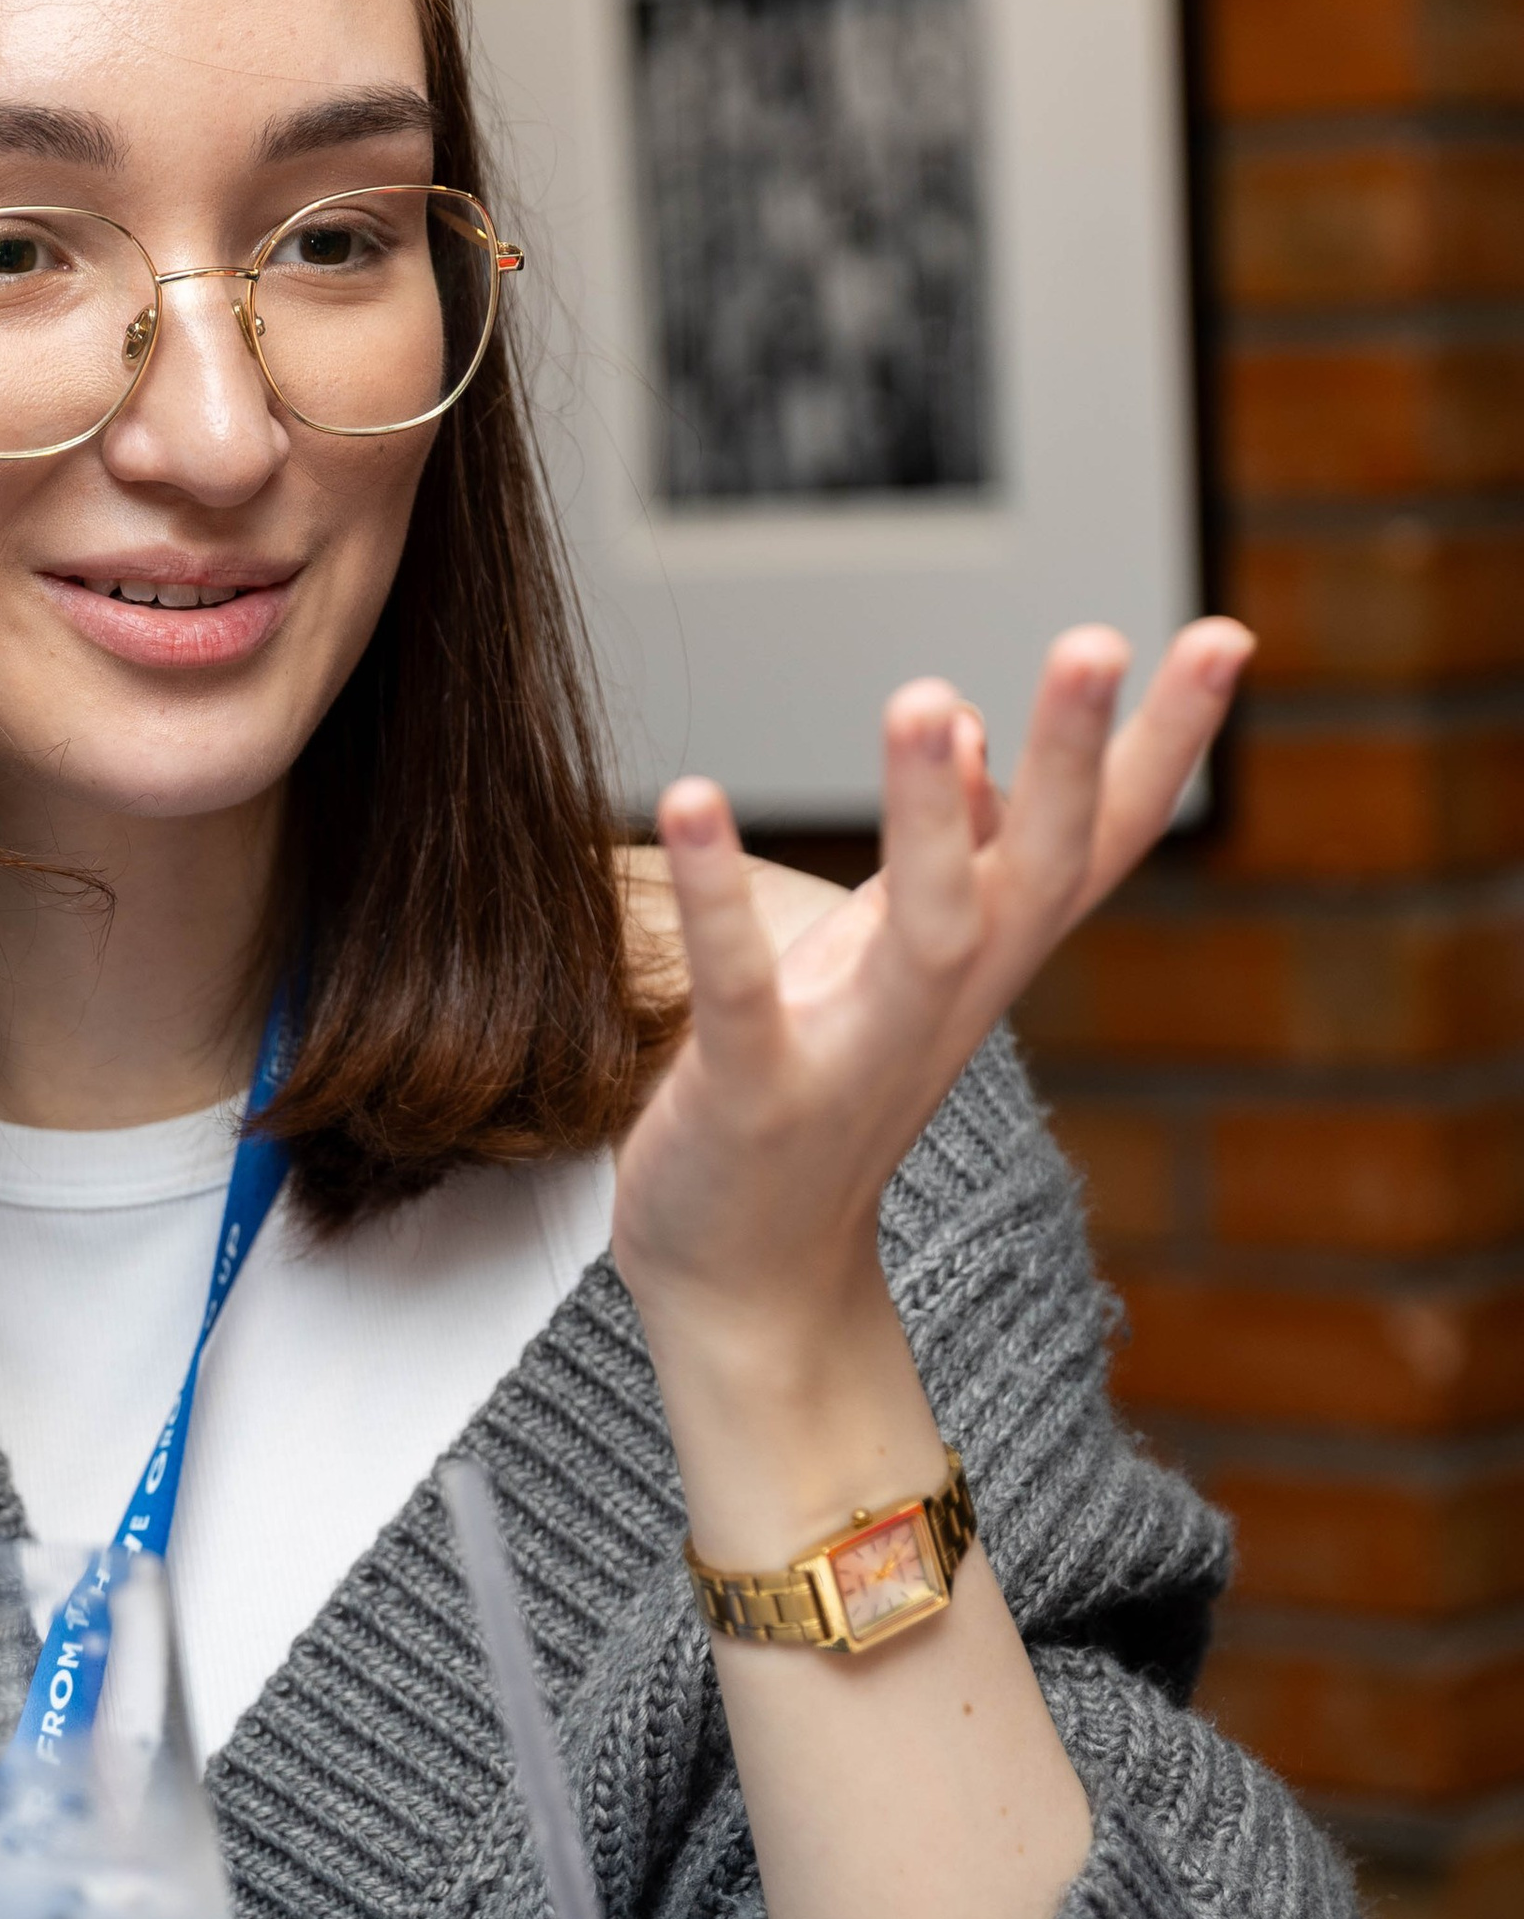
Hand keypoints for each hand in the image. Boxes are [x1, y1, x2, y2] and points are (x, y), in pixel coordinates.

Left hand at [611, 620, 1251, 1354]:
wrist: (749, 1282)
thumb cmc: (823, 1102)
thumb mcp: (901, 968)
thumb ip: (953, 861)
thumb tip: (979, 733)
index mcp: (984, 960)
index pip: (1099, 842)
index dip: (1164, 746)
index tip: (1228, 635)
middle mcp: (943, 1004)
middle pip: (1042, 874)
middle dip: (1077, 760)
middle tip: (1102, 639)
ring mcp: (854, 1054)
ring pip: (927, 930)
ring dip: (931, 819)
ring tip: (927, 699)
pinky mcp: (751, 1095)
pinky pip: (742, 993)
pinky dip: (717, 899)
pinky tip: (690, 795)